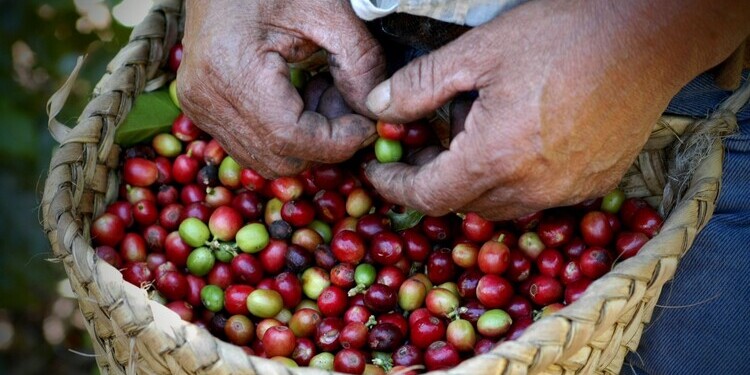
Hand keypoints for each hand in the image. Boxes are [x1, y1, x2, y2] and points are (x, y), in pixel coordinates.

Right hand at [178, 0, 384, 176]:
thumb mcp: (326, 10)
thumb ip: (359, 62)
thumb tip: (374, 112)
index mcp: (231, 71)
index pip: (289, 138)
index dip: (337, 142)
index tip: (368, 125)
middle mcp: (206, 99)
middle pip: (279, 157)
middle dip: (324, 142)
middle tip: (347, 104)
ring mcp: (199, 108)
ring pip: (266, 158)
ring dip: (306, 141)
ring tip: (320, 93)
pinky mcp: (202, 110)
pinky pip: (252, 144)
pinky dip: (285, 134)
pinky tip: (298, 96)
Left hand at [364, 0, 747, 219]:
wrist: (651, 35)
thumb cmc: (565, 36)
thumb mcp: (479, 52)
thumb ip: (420, 86)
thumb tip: (378, 108)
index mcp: (495, 159)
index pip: (427, 196)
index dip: (394, 187)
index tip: (378, 173)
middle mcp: (531, 188)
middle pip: (461, 204)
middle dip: (432, 180)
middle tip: (422, 144)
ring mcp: (566, 192)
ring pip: (499, 204)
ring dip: (472, 181)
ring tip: (470, 135)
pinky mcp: (593, 185)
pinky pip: (537, 196)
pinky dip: (512, 180)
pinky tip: (516, 141)